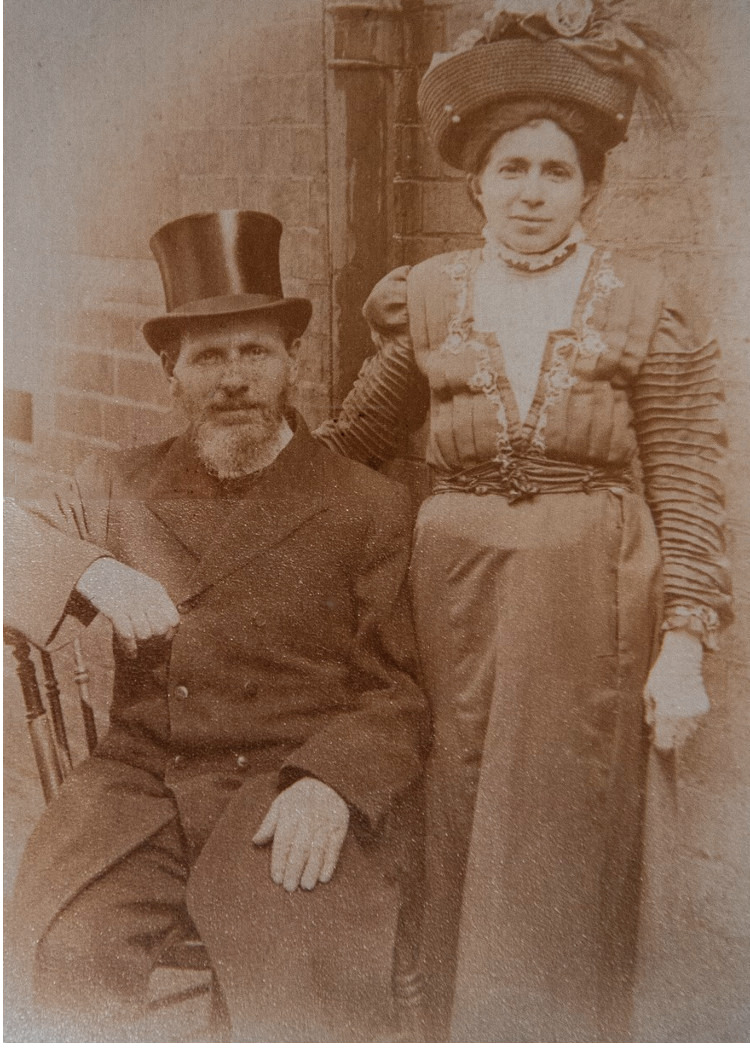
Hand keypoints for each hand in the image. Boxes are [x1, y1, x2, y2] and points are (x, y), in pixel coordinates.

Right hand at [76, 557, 179, 658]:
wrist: (97, 571)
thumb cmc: (122, 583)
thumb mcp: (146, 588)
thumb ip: (158, 604)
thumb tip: (169, 627)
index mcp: (157, 592)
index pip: (173, 620)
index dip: (170, 633)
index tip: (162, 639)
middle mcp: (147, 597)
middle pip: (160, 629)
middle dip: (154, 639)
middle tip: (146, 641)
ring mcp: (131, 603)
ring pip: (144, 634)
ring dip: (140, 642)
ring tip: (135, 642)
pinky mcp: (114, 610)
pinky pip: (127, 635)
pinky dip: (130, 648)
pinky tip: (131, 653)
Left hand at [252, 777, 349, 891]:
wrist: (327, 781)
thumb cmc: (299, 797)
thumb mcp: (281, 803)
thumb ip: (269, 823)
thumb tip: (255, 841)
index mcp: (291, 812)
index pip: (284, 840)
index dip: (279, 860)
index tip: (277, 878)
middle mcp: (309, 818)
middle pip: (300, 847)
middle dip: (294, 869)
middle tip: (289, 888)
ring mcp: (325, 822)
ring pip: (318, 849)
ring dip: (312, 869)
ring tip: (306, 886)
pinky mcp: (340, 826)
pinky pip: (335, 847)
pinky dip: (330, 863)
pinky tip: (324, 877)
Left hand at [644, 629, 709, 751]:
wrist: (683, 660)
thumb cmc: (661, 676)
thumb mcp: (648, 694)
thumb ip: (650, 715)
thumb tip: (652, 730)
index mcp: (666, 715)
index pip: (664, 743)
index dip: (658, 743)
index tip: (654, 739)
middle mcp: (682, 717)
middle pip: (676, 741)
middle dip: (668, 738)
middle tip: (660, 729)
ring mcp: (695, 714)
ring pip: (687, 734)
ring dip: (678, 731)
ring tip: (671, 717)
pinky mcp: (703, 709)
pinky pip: (694, 723)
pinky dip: (688, 721)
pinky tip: (681, 709)